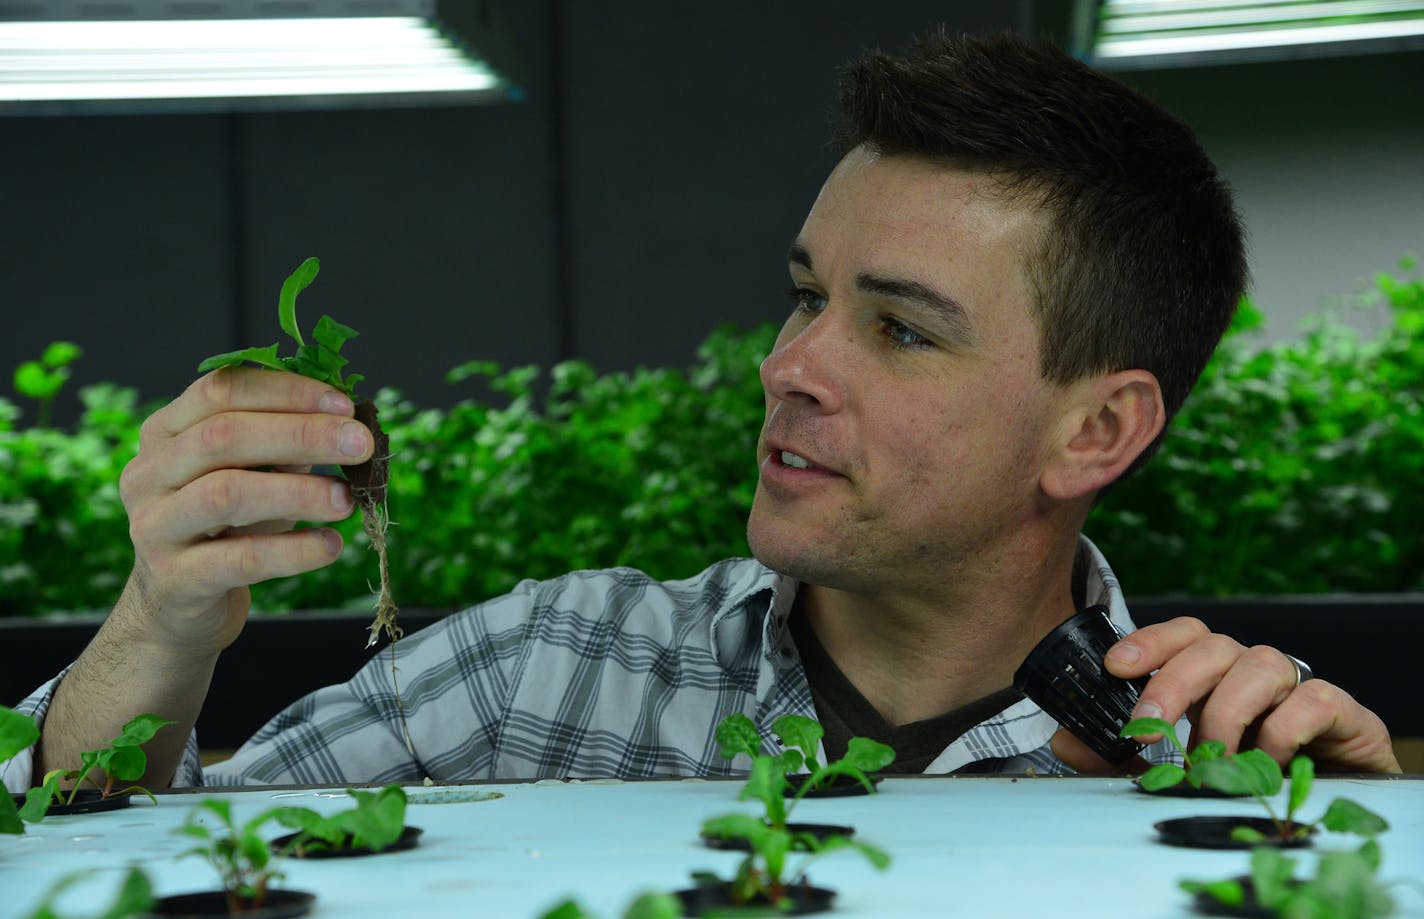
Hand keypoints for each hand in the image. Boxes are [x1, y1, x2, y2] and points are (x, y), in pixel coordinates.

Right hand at [116, 367, 373, 653]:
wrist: (178, 604)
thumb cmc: (224, 527)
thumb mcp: (252, 476)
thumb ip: (285, 448)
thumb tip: (347, 427)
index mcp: (166, 432)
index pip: (221, 390)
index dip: (286, 392)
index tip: (344, 404)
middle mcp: (149, 473)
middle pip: (223, 436)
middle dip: (301, 434)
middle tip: (359, 444)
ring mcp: (155, 526)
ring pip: (226, 494)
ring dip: (298, 492)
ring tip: (347, 499)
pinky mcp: (175, 578)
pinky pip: (241, 559)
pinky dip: (293, 550)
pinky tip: (330, 546)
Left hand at [1051, 616, 1399, 774]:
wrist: (1328, 804)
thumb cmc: (1244, 777)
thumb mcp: (1170, 768)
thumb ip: (1118, 755)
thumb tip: (1062, 742)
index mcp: (1213, 673)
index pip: (1182, 634)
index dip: (1149, 641)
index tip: (1114, 666)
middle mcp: (1251, 668)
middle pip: (1212, 645)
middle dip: (1172, 682)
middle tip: (1147, 729)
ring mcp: (1298, 685)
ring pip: (1261, 664)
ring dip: (1226, 712)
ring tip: (1211, 759)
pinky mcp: (1342, 712)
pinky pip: (1313, 699)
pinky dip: (1283, 730)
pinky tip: (1268, 763)